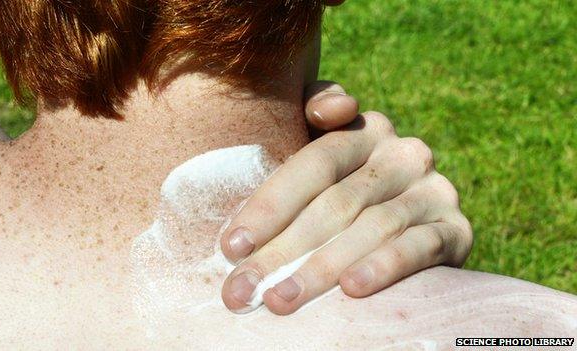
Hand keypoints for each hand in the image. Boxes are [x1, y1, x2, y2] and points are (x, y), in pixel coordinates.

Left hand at [220, 82, 472, 314]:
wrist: (414, 223)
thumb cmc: (347, 189)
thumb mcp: (327, 147)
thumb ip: (315, 110)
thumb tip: (333, 107)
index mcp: (365, 129)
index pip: (313, 164)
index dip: (270, 206)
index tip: (232, 248)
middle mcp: (404, 153)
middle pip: (336, 203)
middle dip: (284, 250)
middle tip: (243, 289)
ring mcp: (434, 190)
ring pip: (372, 228)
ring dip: (322, 267)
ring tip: (282, 299)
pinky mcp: (456, 229)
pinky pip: (419, 248)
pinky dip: (384, 267)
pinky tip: (352, 289)